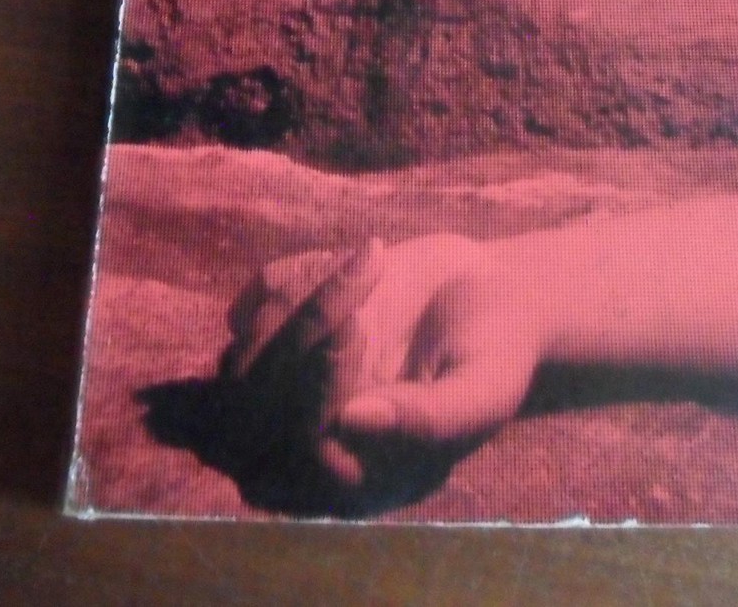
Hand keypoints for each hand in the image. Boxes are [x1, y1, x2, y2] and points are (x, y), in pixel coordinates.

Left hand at [223, 234, 547, 500]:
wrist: (488, 300)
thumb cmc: (494, 357)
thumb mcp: (481, 393)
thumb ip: (427, 419)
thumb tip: (350, 422)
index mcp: (357, 475)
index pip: (299, 449)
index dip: (316, 390)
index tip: (360, 324)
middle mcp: (307, 443)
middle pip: (254, 406)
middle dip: (305, 330)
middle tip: (368, 275)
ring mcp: (285, 390)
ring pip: (242, 356)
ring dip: (306, 296)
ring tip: (376, 261)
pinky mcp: (275, 336)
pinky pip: (249, 305)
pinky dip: (297, 274)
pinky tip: (362, 262)